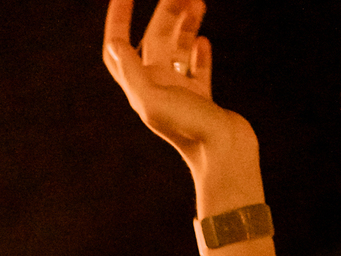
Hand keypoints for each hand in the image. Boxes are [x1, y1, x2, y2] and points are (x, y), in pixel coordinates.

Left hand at [103, 0, 248, 161]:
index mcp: (141, 88)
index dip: (117, 19)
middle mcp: (159, 90)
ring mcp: (182, 95)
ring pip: (179, 51)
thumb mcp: (153, 101)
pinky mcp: (204, 101)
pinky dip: (199, 54)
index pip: (119, 48)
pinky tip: (203, 42)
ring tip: (198, 4)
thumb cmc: (189, 130)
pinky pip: (198, 71)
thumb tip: (115, 43)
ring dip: (185, 26)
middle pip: (156, 41)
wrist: (226, 156)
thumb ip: (132, 71)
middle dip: (166, 13)